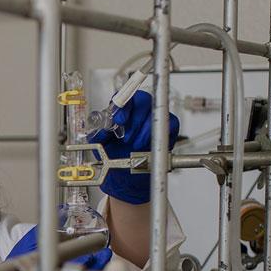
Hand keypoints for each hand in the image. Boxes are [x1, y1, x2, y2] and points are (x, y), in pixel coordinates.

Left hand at [89, 89, 179, 204]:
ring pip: (156, 112)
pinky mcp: (169, 125)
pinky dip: (159, 134)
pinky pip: (171, 122)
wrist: (126, 173)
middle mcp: (139, 109)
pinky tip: (148, 145)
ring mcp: (155, 115)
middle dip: (134, 121)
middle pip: (143, 100)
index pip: (124, 97)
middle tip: (126, 138)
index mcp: (122, 110)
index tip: (120, 119)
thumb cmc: (114, 154)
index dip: (123, 106)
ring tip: (135, 145)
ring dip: (145, 131)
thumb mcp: (100, 145)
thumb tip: (102, 129)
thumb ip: (99, 135)